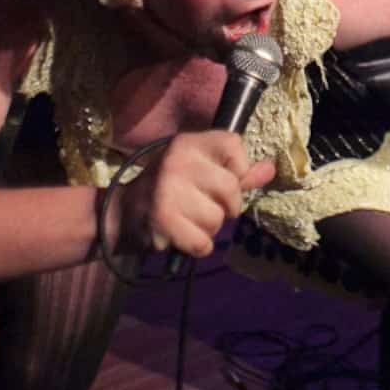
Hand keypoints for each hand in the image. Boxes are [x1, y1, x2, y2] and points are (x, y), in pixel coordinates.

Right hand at [115, 131, 273, 259]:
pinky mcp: (163, 220)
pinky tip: (180, 236)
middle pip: (232, 189)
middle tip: (203, 206)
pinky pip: (203, 243)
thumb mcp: (199, 171)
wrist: (119, 215)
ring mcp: (168, 190)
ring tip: (186, 220)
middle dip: (225, 207)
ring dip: (208, 229)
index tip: (221, 179)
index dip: (239, 168)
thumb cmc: (168, 190)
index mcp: (188, 143)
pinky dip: (196, 246)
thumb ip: (237, 172)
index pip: (234, 145)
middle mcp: (178, 161)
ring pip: (218, 220)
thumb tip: (270, 169)